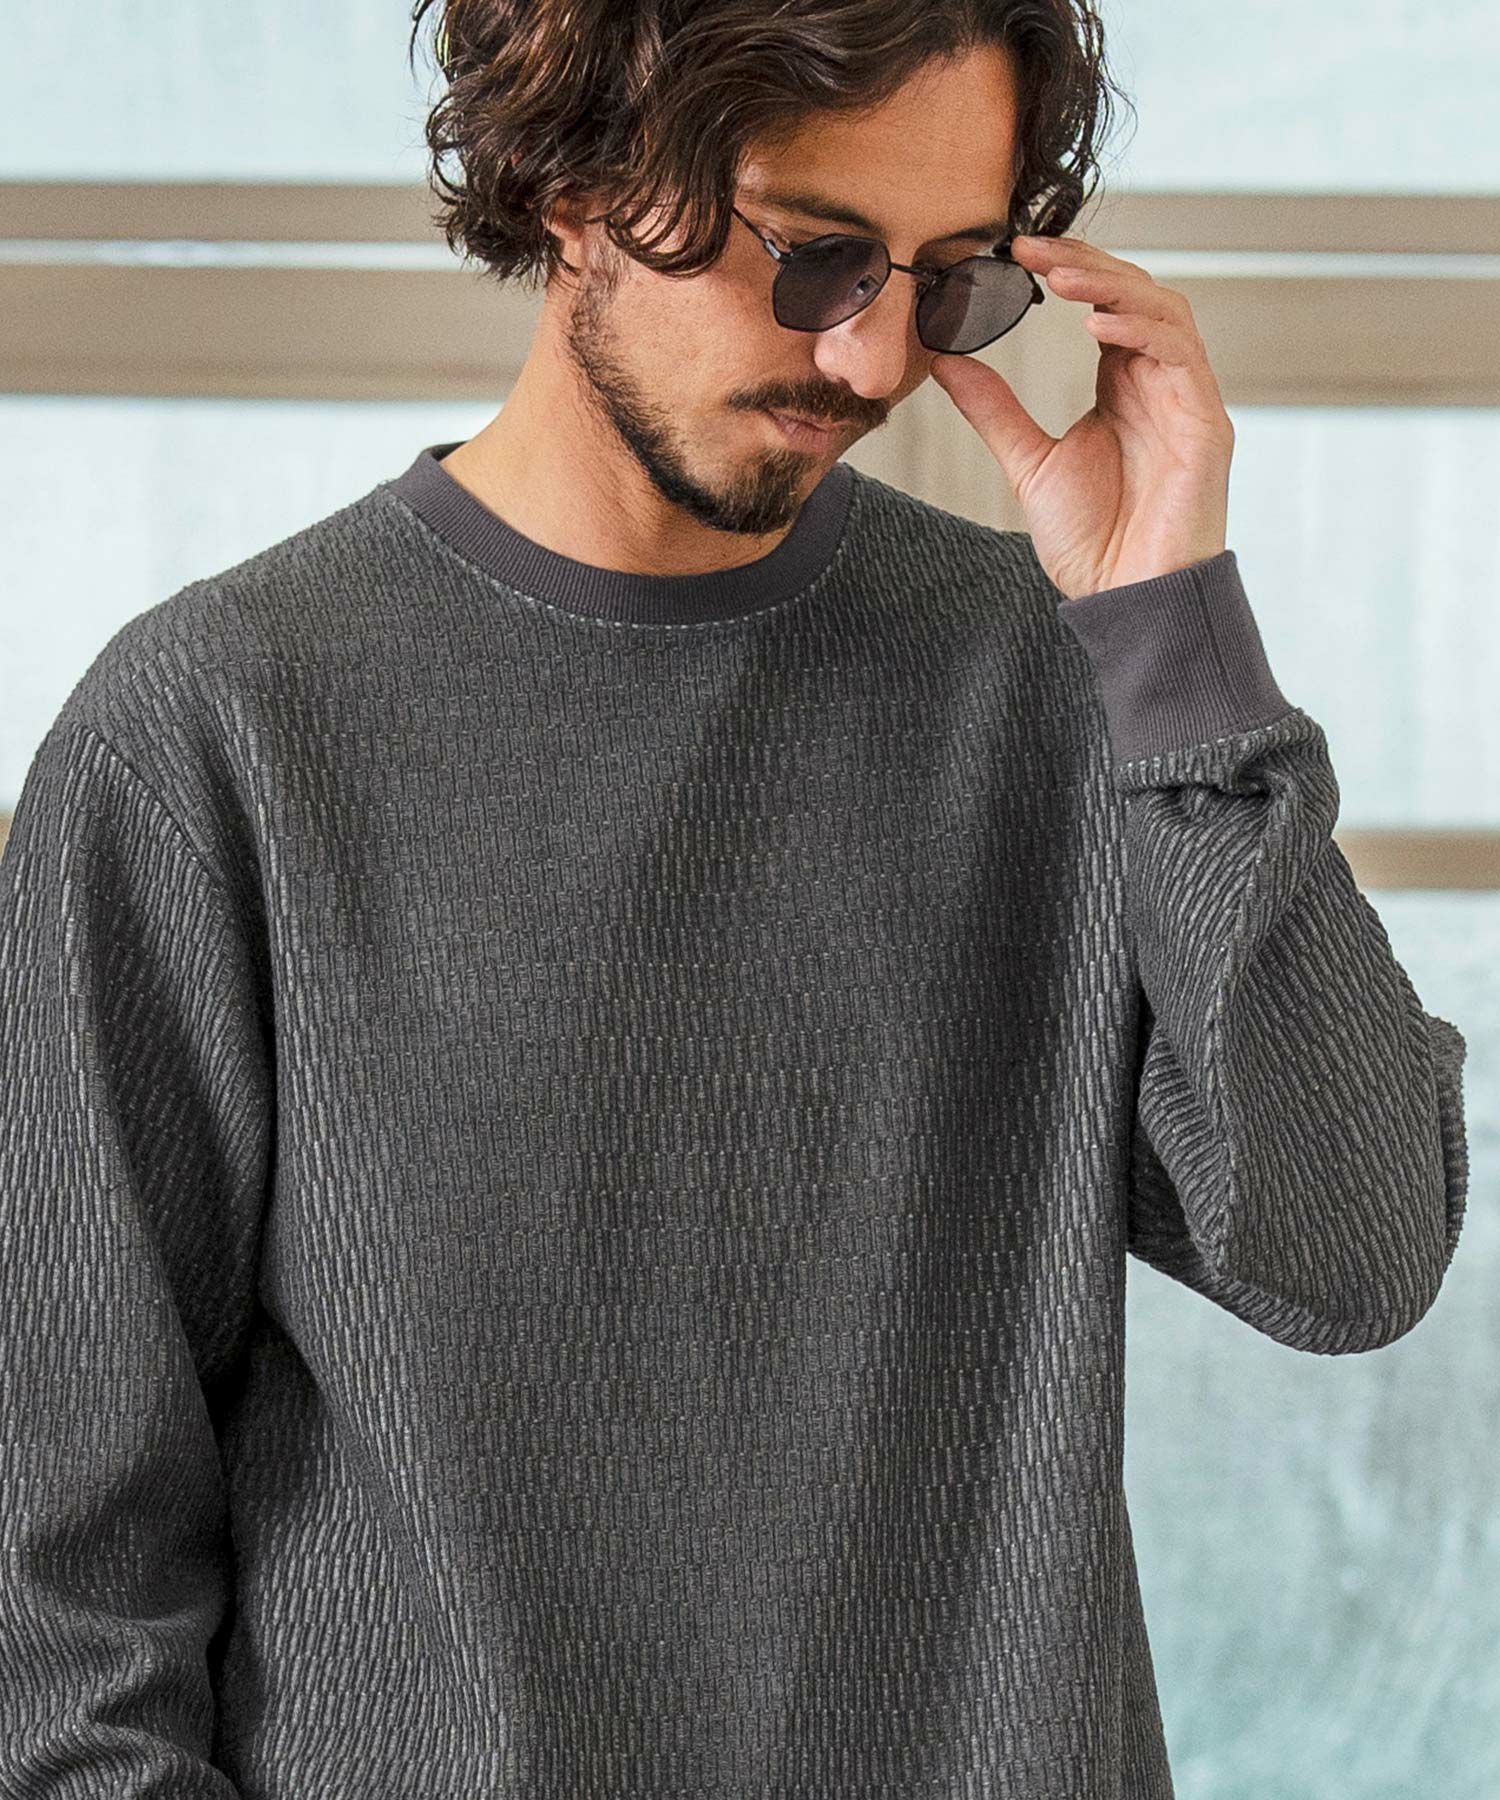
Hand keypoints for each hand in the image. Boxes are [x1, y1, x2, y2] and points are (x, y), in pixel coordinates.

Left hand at [929, 232, 1234, 600]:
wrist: (1125, 597)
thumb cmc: (1092, 540)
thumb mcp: (1028, 462)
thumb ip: (994, 409)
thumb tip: (945, 361)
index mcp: (1122, 385)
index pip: (1103, 303)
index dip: (1067, 270)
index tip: (1014, 250)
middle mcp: (1159, 382)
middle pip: (1135, 293)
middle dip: (1085, 262)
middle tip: (1030, 247)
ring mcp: (1187, 399)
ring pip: (1163, 311)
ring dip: (1112, 285)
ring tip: (1060, 275)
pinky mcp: (1206, 423)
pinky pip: (1181, 356)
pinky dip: (1141, 331)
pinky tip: (1098, 323)